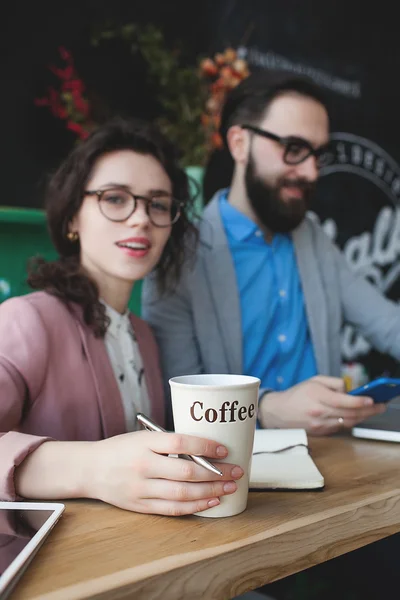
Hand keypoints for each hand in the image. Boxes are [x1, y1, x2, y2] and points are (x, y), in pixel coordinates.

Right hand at [86, 430, 243, 515]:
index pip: (179, 442)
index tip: (224, 450)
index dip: (205, 446)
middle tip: (236, 472)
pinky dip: (195, 507)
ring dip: (210, 492)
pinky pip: (172, 509)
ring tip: (229, 488)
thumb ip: (168, 443)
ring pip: (182, 494)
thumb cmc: (121, 448)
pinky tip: (211, 502)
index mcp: (143, 443)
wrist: (90, 469)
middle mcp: (142, 466)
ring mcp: (141, 488)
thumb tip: (206, 449)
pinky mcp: (140, 506)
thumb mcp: (142, 437)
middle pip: (186, 472)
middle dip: (216, 474)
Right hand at [258, 375, 386, 435]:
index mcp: (317, 396)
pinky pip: (340, 428)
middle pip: (350, 414)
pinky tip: (357, 416)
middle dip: (368, 411)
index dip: (360, 402)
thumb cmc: (297, 394)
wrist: (278, 412)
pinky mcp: (320, 433)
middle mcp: (319, 412)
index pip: (344, 401)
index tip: (372, 400)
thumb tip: (350, 390)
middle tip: (380, 406)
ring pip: (347, 422)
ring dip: (362, 417)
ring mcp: (320, 425)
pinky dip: (351, 422)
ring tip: (372, 411)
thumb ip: (334, 383)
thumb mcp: (314, 380)